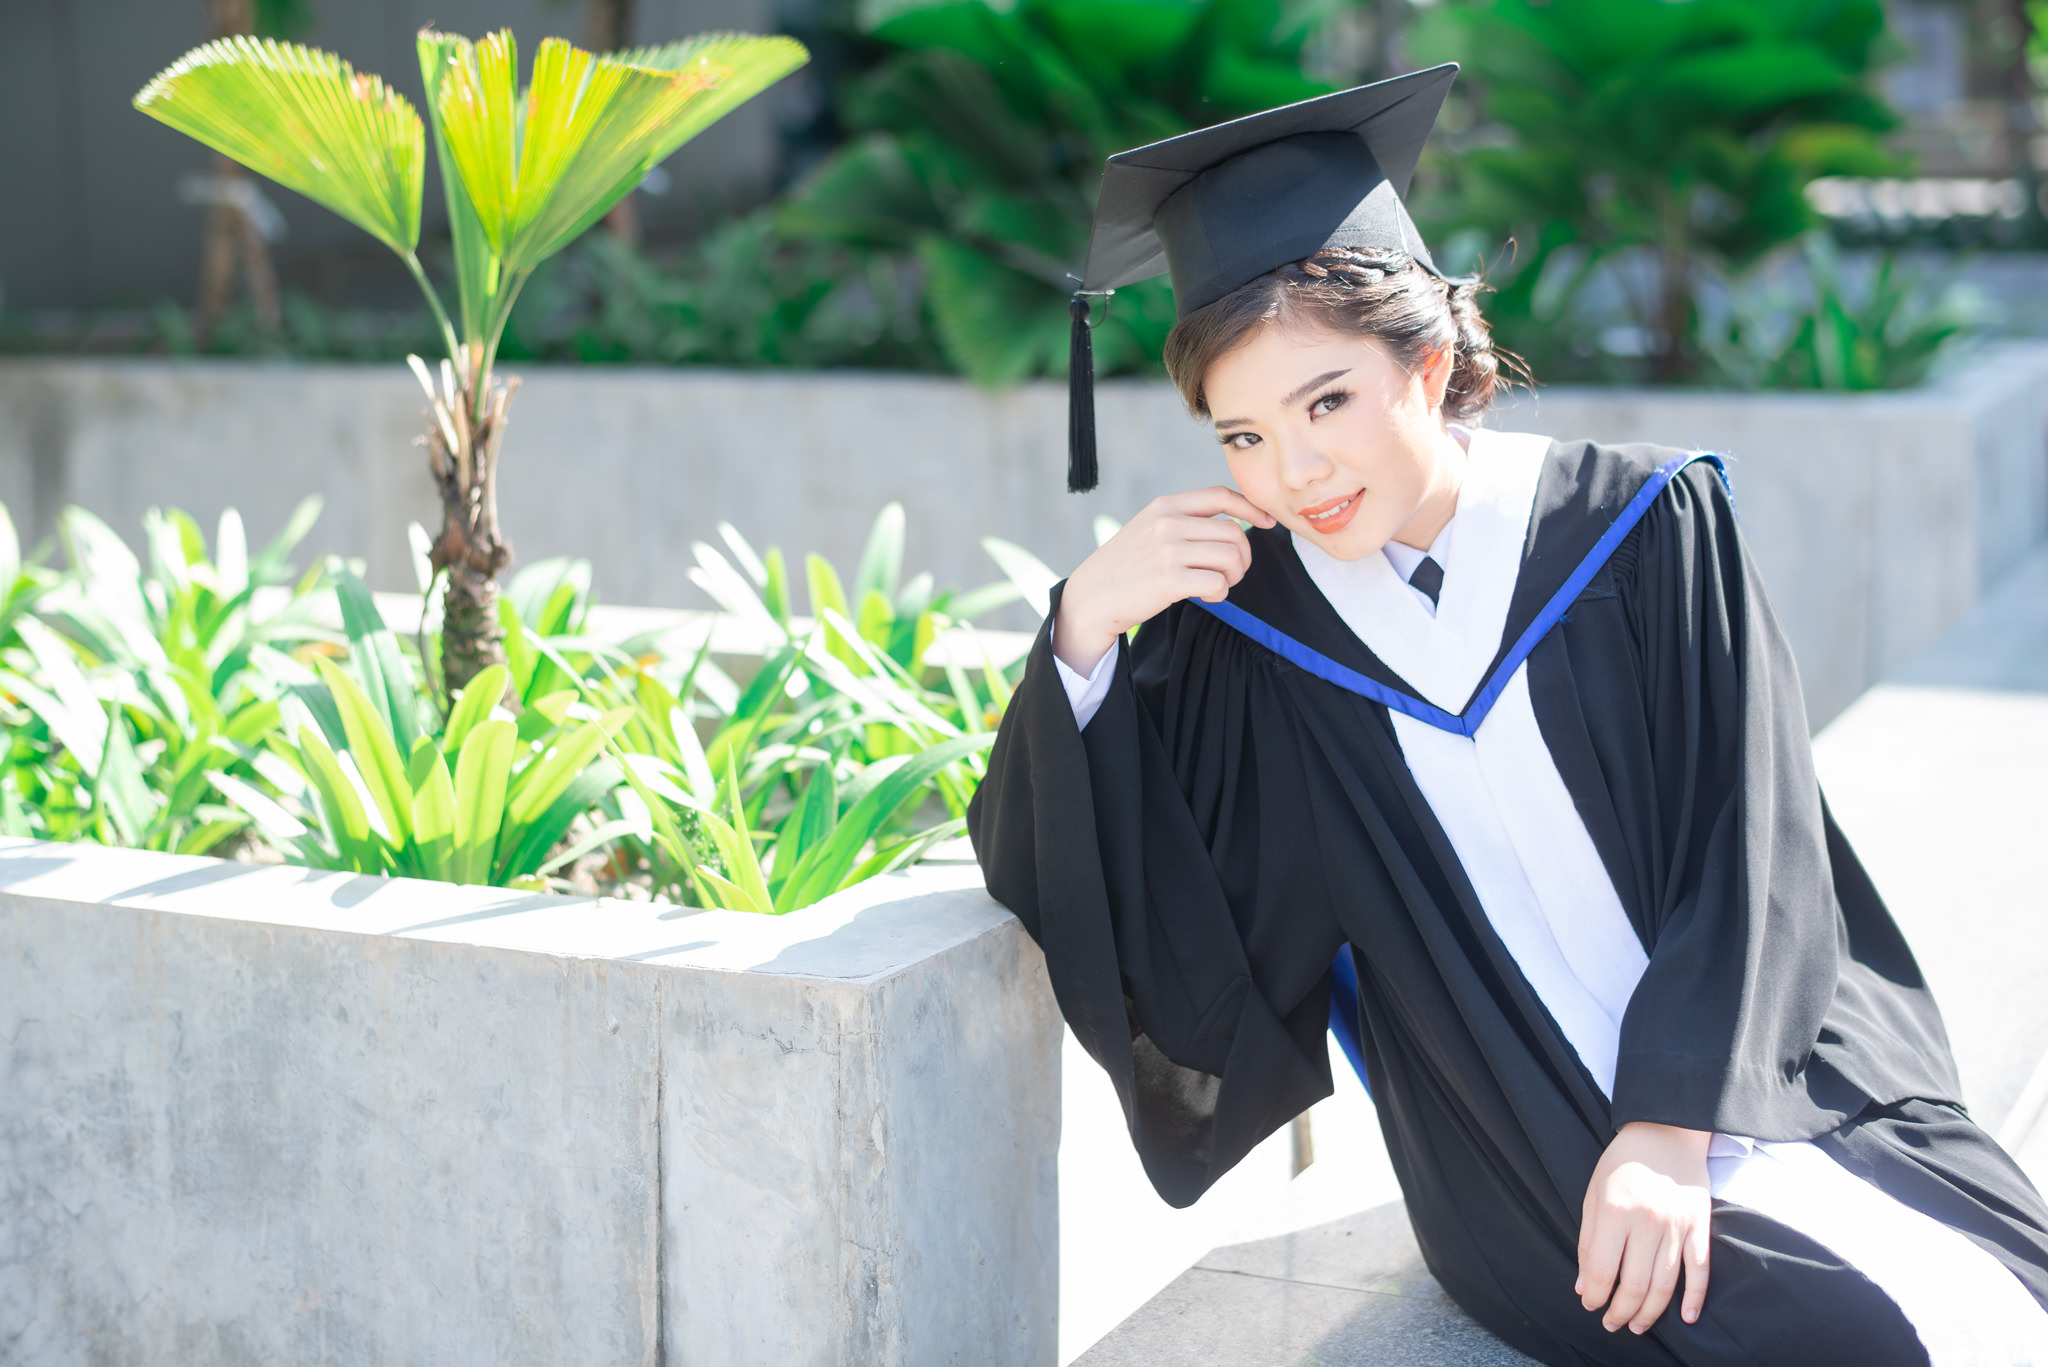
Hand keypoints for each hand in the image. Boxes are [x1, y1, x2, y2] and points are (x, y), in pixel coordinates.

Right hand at [1053, 487, 1274, 673]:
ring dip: (1233, 576)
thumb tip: (1232, 524)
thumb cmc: (1125, 567)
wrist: (1090, 598)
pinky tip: (1207, 596)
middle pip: (1234, 532)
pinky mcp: (1169, 580)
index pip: (1220, 496)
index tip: (1266, 522)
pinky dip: (1220, 593)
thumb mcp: (1149, 529)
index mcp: (1165, 506)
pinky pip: (1218, 583)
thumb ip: (1183, 521)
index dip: (1251, 508)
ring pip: (1231, 557)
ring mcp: (1168, 550)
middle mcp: (1168, 523)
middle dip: (1242, 556)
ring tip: (1218, 585)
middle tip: (1230, 573)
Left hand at [1577, 1121, 1712, 1334]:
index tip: (1590, 1304)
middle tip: (1612, 1324)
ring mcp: (1677, 1225)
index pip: (1602, 1268)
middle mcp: (1647, 1220)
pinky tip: (1685, 1317)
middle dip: (1621, 1311)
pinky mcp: (1700, 1226)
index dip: (1594, 1294)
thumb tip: (1584, 1285)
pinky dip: (1694, 1297)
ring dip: (1650, 1312)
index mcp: (1614, 1210)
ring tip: (1637, 1325)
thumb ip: (1588, 1241)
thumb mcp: (1593, 1194)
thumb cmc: (1622, 1163)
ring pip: (1665, 1284)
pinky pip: (1699, 1270)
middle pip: (1634, 1283)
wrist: (1666, 1132)